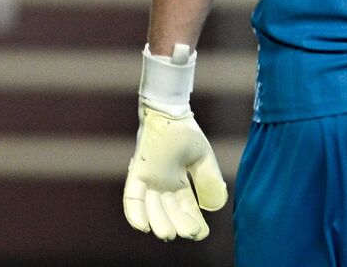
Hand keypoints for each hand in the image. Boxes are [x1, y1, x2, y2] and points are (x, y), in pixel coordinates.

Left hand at [123, 99, 226, 240]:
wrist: (169, 113)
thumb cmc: (185, 133)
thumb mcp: (203, 159)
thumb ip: (210, 180)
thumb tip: (215, 207)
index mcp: (179, 184)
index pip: (186, 209)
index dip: (193, 222)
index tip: (201, 233)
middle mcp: (162, 187)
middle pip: (168, 212)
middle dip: (177, 225)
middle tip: (186, 233)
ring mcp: (148, 182)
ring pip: (151, 209)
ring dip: (158, 222)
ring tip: (167, 233)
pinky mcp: (136, 174)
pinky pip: (132, 198)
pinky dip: (135, 213)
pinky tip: (142, 226)